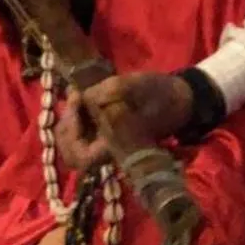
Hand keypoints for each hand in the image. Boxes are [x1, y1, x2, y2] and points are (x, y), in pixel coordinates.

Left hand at [54, 73, 194, 172]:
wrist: (179, 98)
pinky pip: (80, 132)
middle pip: (71, 153)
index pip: (81, 157)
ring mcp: (105, 142)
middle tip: (75, 99)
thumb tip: (85, 98)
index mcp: (116, 147)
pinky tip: (81, 96)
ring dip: (69, 119)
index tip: (78, 105)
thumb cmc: (161, 95)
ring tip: (77, 95)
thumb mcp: (137, 86)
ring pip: (73, 142)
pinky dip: (75, 115)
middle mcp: (107, 149)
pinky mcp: (105, 132)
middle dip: (66, 126)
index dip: (71, 134)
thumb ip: (110, 92)